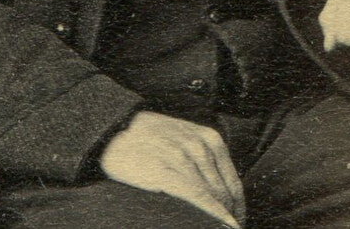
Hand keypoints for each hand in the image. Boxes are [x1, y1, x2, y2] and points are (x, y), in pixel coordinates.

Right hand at [99, 111, 244, 226]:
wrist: (112, 130)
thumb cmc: (148, 138)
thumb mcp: (184, 138)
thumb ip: (203, 158)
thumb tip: (222, 194)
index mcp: (209, 138)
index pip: (234, 184)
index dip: (237, 209)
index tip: (235, 222)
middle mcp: (199, 145)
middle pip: (225, 194)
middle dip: (228, 215)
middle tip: (223, 227)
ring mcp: (183, 157)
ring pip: (213, 198)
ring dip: (219, 217)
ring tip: (217, 227)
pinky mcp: (167, 170)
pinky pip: (197, 198)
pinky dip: (211, 213)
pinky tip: (219, 222)